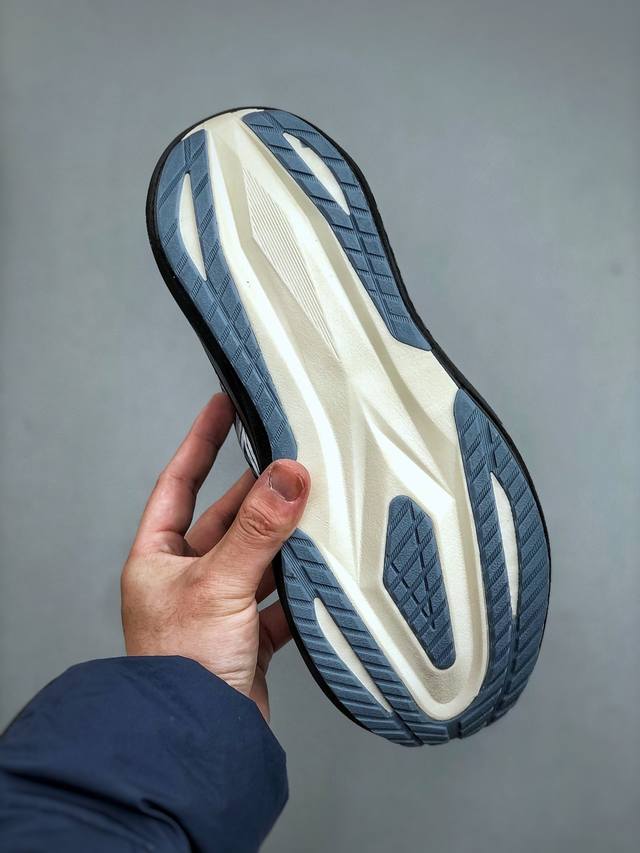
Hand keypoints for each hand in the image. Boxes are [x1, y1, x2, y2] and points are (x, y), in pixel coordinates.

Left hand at [121, 393, 309, 720]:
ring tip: (317, 510)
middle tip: (294, 461)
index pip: (179, 482)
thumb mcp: (218, 585)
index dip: (201, 441)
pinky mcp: (245, 635)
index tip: (223, 405)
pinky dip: (299, 586)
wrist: (195, 743)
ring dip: (285, 540)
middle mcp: (184, 578)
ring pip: (257, 556)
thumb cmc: (178, 670)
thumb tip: (287, 476)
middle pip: (226, 518)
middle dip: (260, 494)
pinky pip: (277, 597)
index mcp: (158, 558)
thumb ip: (257, 531)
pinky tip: (322, 572)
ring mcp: (217, 607)